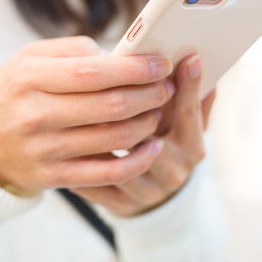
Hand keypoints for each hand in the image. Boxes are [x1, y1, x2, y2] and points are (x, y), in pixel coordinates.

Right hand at [0, 36, 174, 195]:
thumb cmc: (14, 93)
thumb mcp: (28, 59)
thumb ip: (72, 51)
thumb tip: (119, 55)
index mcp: (30, 78)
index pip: (94, 72)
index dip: (135, 68)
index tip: (160, 63)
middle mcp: (35, 115)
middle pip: (111, 106)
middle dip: (149, 95)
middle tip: (165, 88)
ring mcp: (45, 150)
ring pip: (115, 138)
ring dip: (147, 124)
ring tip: (157, 112)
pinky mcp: (54, 178)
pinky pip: (108, 174)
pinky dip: (138, 161)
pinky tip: (152, 147)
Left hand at [71, 54, 215, 215]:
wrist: (158, 199)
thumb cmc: (169, 147)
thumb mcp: (185, 125)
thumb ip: (192, 97)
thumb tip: (196, 59)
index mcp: (192, 146)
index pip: (189, 113)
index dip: (188, 86)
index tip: (186, 57)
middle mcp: (173, 170)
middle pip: (151, 138)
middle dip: (129, 112)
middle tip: (108, 84)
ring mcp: (147, 191)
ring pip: (120, 162)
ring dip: (98, 138)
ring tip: (76, 114)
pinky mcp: (121, 205)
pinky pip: (96, 184)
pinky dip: (81, 164)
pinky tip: (65, 142)